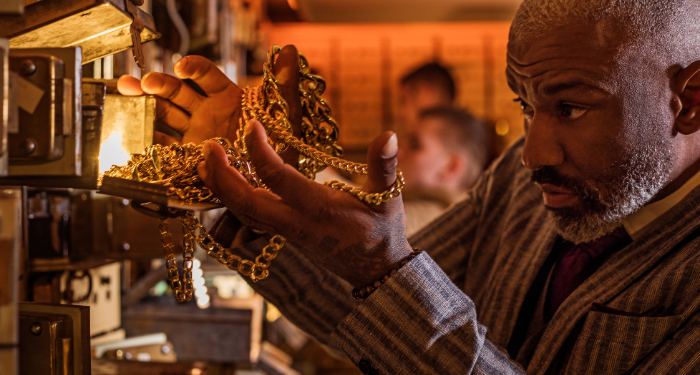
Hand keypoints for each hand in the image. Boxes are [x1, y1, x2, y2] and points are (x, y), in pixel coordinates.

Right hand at [117, 45, 302, 164]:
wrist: (273, 178)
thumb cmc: (281, 142)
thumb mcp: (285, 111)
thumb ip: (284, 82)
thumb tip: (290, 51)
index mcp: (227, 96)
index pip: (207, 75)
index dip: (194, 67)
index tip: (183, 66)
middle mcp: (206, 111)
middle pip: (177, 91)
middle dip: (159, 84)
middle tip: (145, 82)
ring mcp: (194, 132)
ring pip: (164, 112)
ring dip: (144, 102)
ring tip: (126, 92)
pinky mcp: (187, 154)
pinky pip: (163, 143)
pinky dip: (147, 136)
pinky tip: (132, 128)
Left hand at [198, 120, 412, 287]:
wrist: (375, 270)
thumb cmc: (382, 231)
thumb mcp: (388, 198)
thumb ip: (384, 167)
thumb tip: (388, 134)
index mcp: (318, 209)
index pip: (278, 178)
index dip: (259, 150)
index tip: (252, 124)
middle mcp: (296, 223)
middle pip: (246, 202)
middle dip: (223, 175)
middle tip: (208, 147)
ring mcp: (286, 232)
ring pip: (242, 213)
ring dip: (221, 188)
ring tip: (204, 162)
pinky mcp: (283, 234)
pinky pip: (249, 217)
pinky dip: (232, 198)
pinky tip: (224, 182)